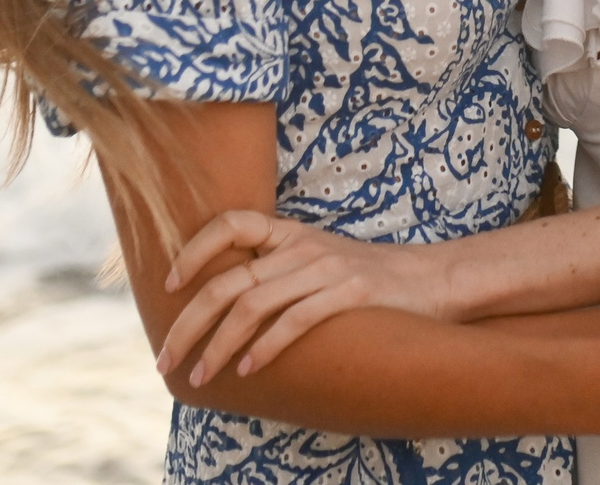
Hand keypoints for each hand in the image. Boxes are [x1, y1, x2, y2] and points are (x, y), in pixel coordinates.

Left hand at [157, 210, 457, 384]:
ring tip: (202, 376)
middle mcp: (304, 247)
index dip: (194, 250)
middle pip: (228, 282)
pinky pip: (295, 322)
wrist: (433, 278)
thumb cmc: (370, 278)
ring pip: (253, 307)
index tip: (169, 285)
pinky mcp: (352, 293)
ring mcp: (327, 269)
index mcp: (292, 234)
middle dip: (188, 324)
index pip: (231, 223)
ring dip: (219, 347)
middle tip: (166, 360)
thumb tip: (224, 303)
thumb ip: (278, 270)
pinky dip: (266, 349)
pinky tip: (249, 370)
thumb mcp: (319, 260)